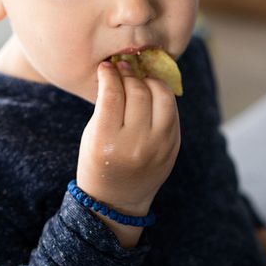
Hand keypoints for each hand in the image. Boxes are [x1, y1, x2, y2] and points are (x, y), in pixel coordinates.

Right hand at [76, 60, 180, 246]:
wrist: (117, 200)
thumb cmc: (97, 161)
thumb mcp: (92, 134)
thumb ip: (107, 104)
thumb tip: (120, 69)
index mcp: (107, 141)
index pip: (113, 94)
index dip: (110, 74)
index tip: (108, 65)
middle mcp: (136, 144)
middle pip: (139, 92)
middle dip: (130, 74)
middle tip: (124, 66)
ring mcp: (159, 146)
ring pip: (163, 97)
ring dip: (151, 81)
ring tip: (141, 78)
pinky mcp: (173, 147)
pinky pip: (172, 111)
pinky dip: (162, 97)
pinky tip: (152, 93)